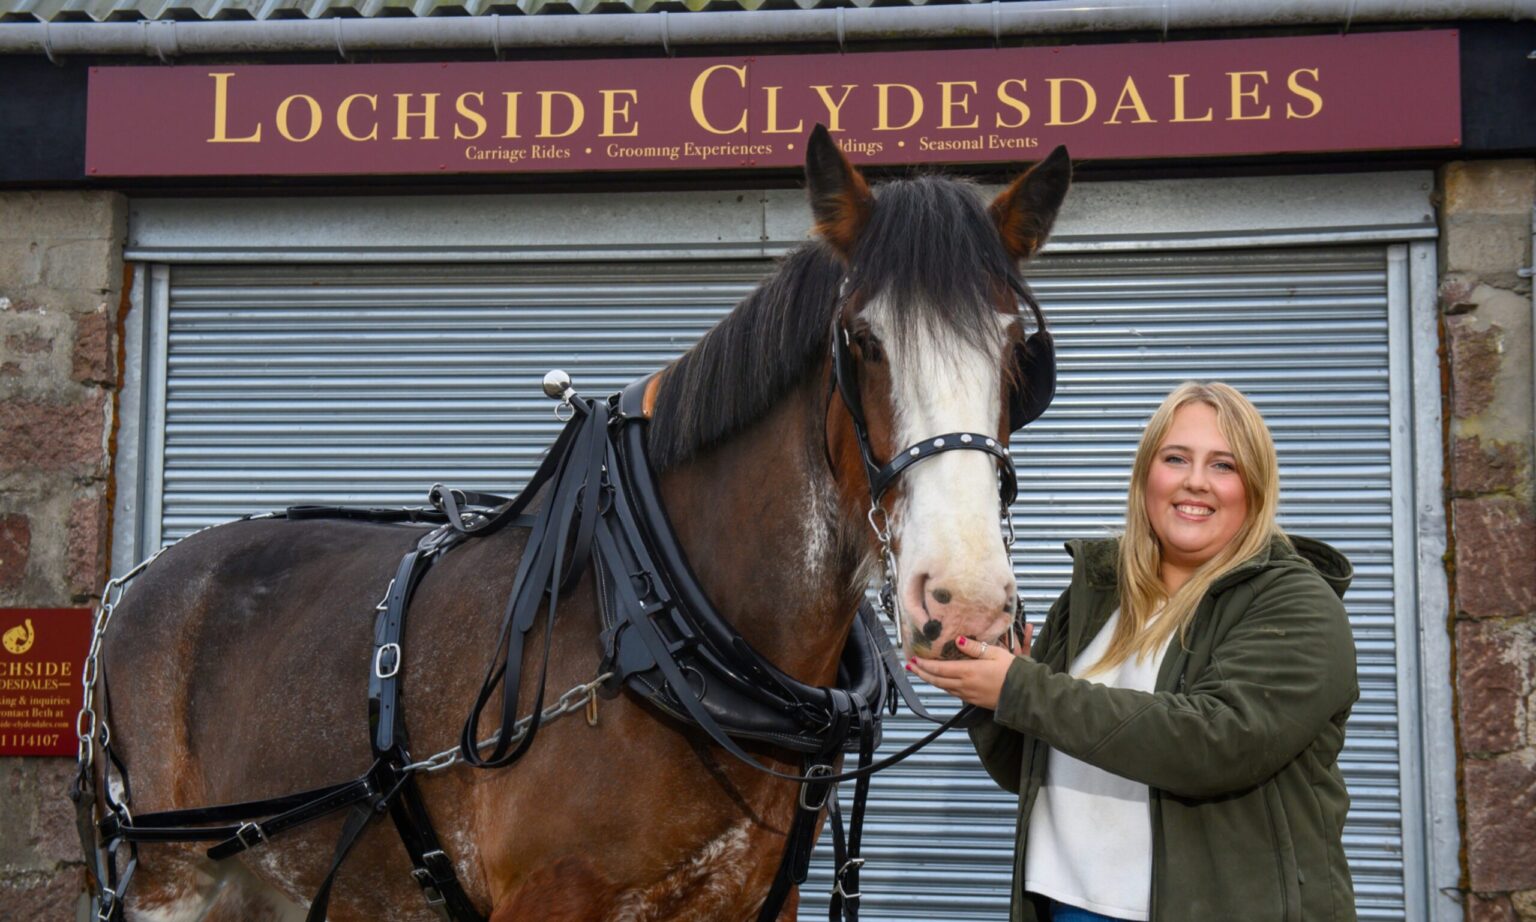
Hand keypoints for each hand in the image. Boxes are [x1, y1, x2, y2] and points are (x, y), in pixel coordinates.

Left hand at [909, 627, 1029, 710]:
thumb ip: (975, 648)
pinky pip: (953, 693)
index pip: (939, 668)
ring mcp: (969, 695)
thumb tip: (958, 640)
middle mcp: (964, 685)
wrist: (1024, 694)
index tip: (913, 659)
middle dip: (922, 673)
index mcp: (968, 671)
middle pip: (937, 680)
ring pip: (944, 688)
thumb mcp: (995, 653)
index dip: (924, 664)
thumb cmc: (1012, 671)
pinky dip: (943, 686)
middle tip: (910, 667)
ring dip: (931, 680)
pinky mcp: (974, 701)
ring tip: (922, 673)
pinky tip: (942, 683)